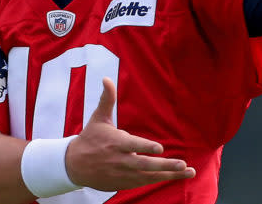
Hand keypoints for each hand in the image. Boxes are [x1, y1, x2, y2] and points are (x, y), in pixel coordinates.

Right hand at [65, 77, 195, 190]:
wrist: (73, 165)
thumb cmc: (90, 138)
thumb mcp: (98, 118)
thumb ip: (107, 99)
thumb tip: (107, 78)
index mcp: (115, 143)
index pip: (132, 145)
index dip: (145, 147)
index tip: (159, 148)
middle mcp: (120, 160)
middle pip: (144, 165)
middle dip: (164, 165)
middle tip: (182, 164)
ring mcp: (122, 174)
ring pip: (148, 177)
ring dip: (169, 174)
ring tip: (188, 171)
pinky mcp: (123, 183)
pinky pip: (144, 183)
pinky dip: (159, 180)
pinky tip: (175, 176)